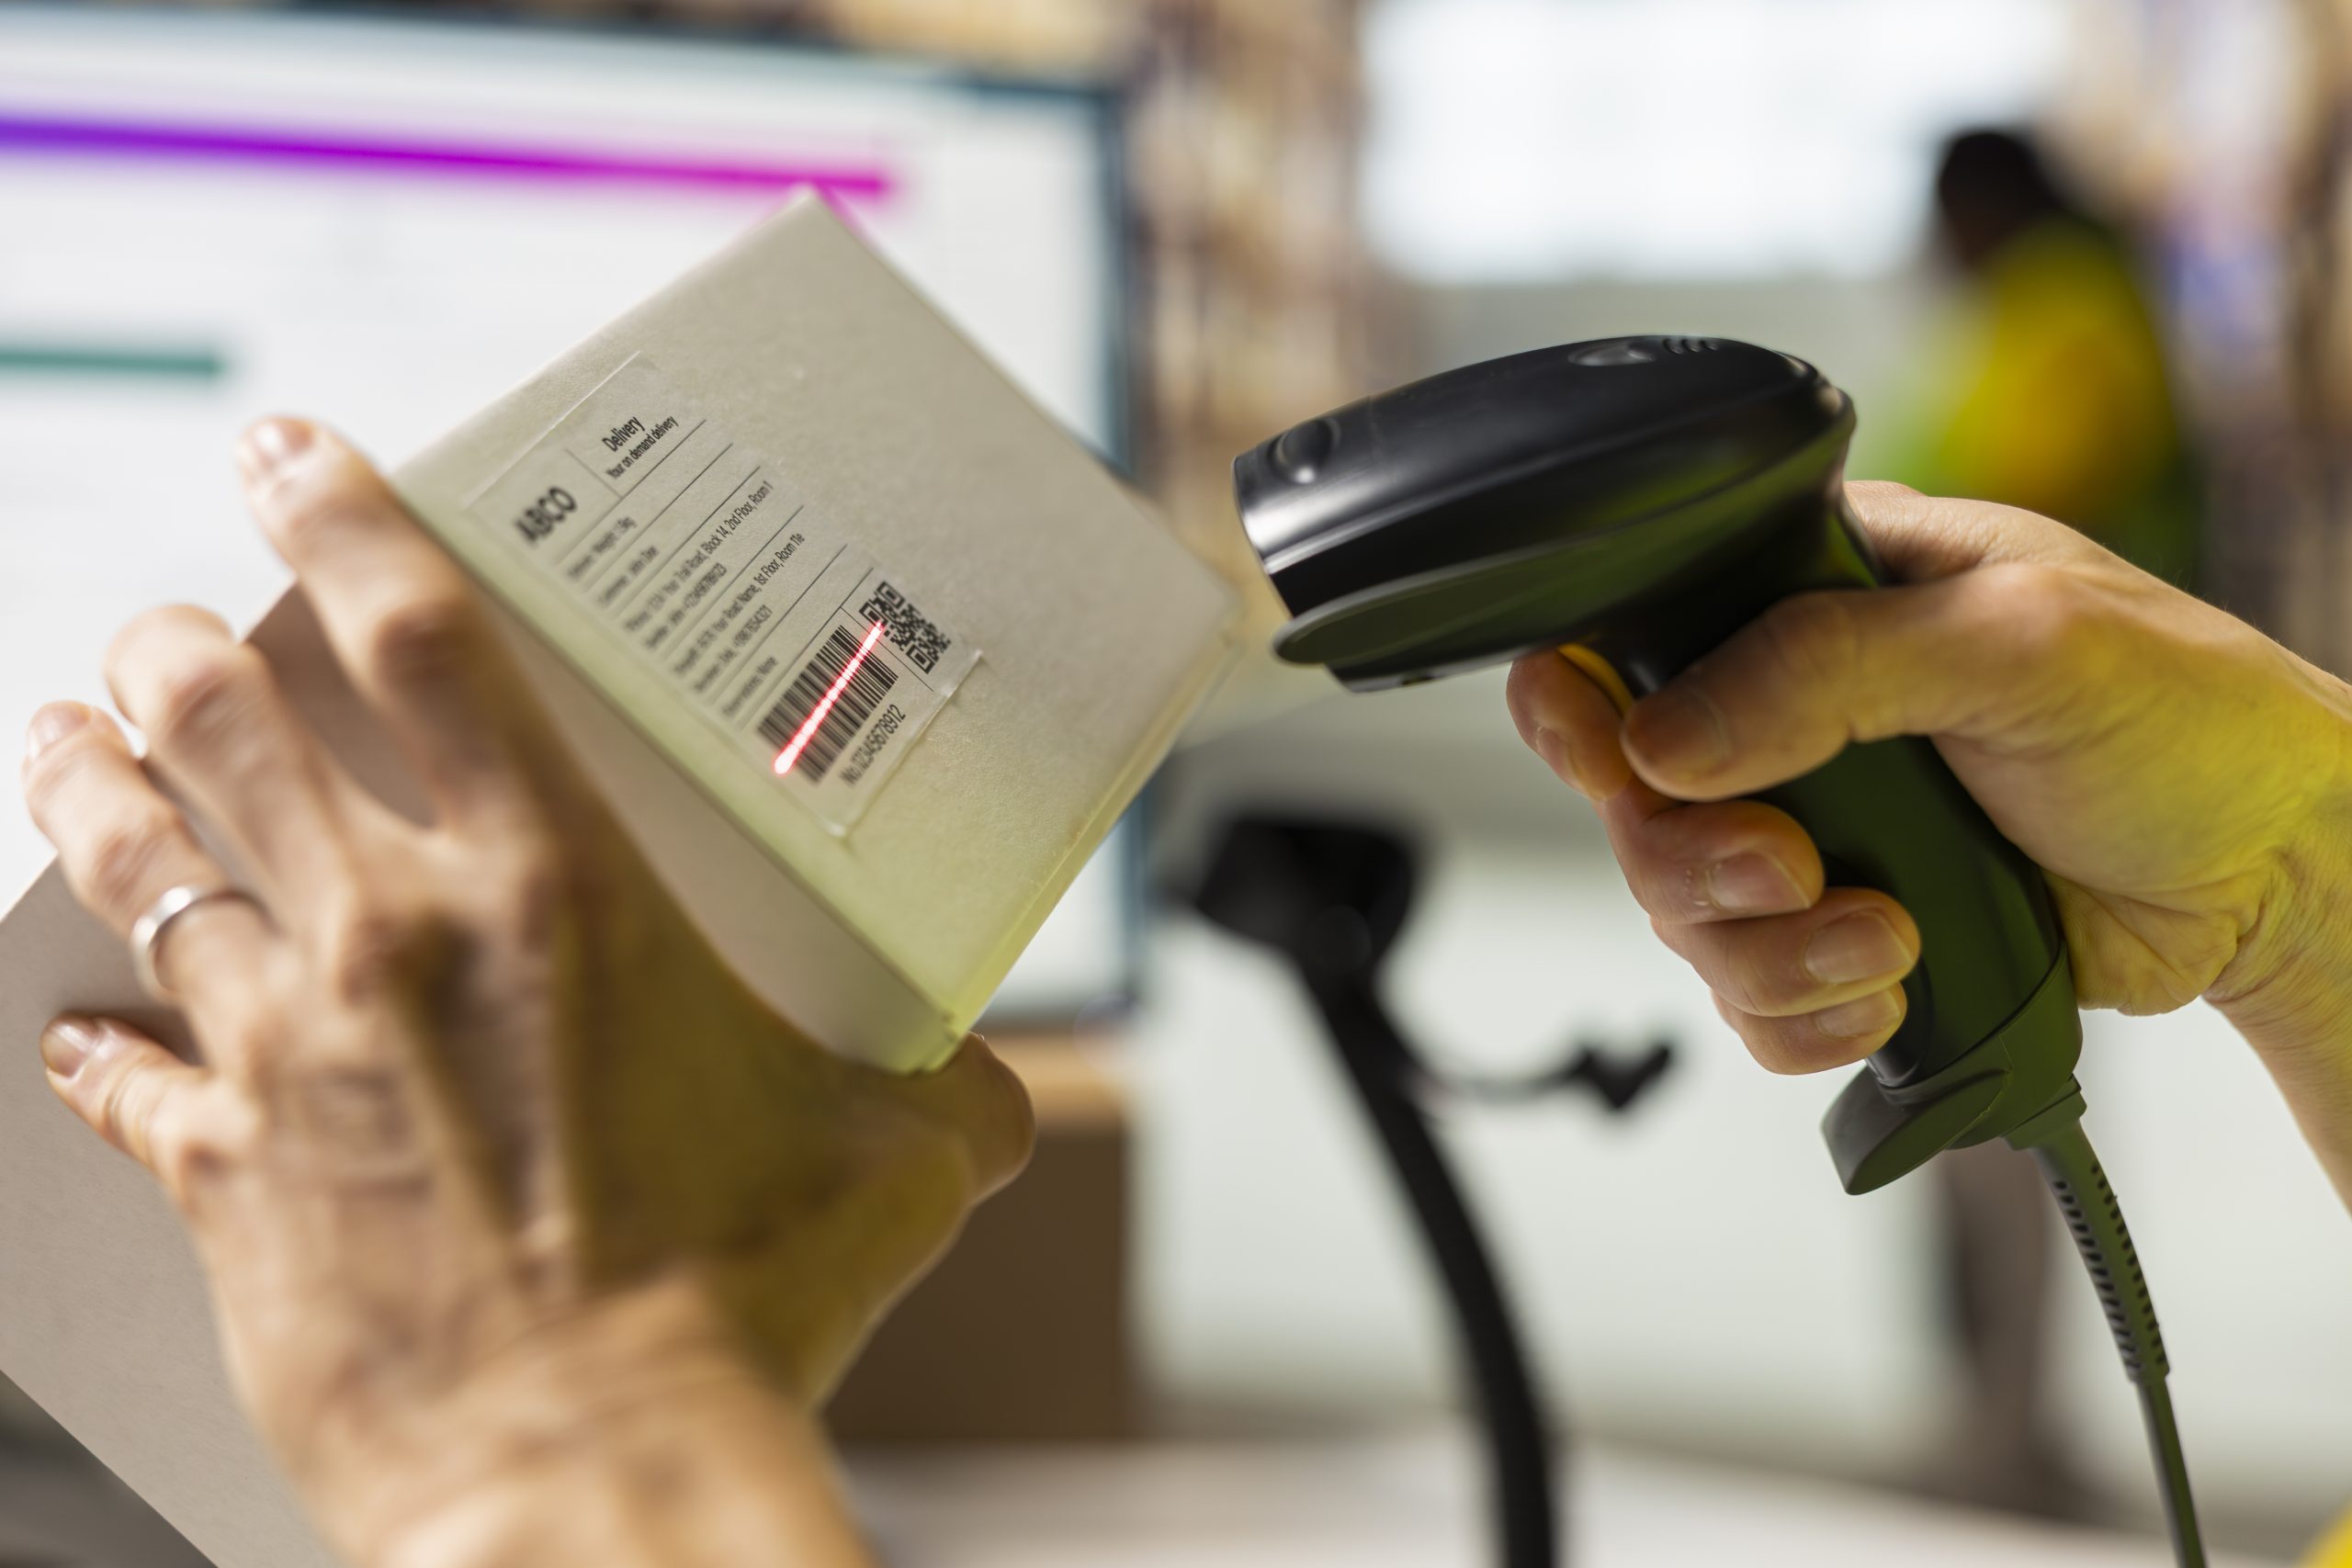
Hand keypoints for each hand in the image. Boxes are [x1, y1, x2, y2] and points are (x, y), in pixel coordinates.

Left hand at [20, 420, 1030, 1563]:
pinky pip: (119, 1078)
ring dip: (86, 779)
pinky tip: (73, 1027)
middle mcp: (395, 938)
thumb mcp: (892, 1164)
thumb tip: (999, 1097)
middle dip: (176, 639)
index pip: (413, 636)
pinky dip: (91, 1041)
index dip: (339, 512)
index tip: (289, 449)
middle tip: (176, 617)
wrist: (587, 1472)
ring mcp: (287, 1051)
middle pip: (221, 717)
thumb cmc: (737, 1305)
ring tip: (68, 733)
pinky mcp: (224, 1176)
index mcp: (558, 891)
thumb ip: (954, 1097)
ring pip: (135, 859)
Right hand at [1505, 482, 2351, 1199]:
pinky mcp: (1849, 934)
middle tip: (1795, 867)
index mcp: (1827, 594)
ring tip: (1884, 939)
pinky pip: (1754, 1001)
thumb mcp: (2019, 643)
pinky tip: (1887, 987)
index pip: (1647, 631)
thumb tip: (1665, 738)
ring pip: (1688, 916)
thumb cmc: (2193, 720)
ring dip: (1769, 952)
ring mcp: (1822, 831)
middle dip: (1701, 859)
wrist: (2282, 875)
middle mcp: (1800, 714)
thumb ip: (1828, 668)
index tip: (1614, 759)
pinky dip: (1803, 1016)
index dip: (1596, 702)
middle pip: (1640, 802)